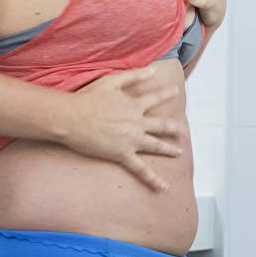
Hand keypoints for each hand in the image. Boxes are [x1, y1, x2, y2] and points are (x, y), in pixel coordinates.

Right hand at [62, 67, 184, 191]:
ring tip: (179, 152)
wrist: (71, 118)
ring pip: (156, 146)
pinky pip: (141, 169)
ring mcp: (131, 140)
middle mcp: (137, 123)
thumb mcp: (112, 81)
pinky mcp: (122, 154)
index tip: (176, 91)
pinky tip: (163, 187)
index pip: (156, 98)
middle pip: (161, 126)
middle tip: (184, 131)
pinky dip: (153, 179)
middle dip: (174, 128)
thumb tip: (154, 69)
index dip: (166, 94)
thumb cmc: (88, 98)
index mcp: (134, 105)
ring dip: (169, 149)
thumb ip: (134, 75)